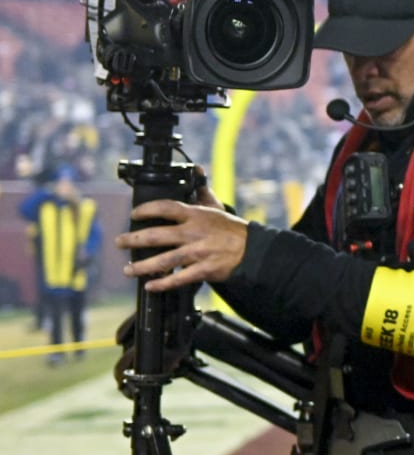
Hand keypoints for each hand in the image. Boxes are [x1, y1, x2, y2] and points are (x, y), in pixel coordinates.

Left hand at [117, 198, 247, 291]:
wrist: (252, 250)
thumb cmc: (231, 230)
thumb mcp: (216, 208)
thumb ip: (202, 190)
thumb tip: (197, 168)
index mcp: (196, 215)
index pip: (165, 207)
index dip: (146, 209)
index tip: (134, 214)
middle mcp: (194, 233)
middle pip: (157, 235)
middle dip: (134, 239)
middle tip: (120, 242)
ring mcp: (199, 252)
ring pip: (164, 260)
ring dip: (142, 266)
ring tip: (128, 269)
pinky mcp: (204, 270)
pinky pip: (179, 278)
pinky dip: (163, 283)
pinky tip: (150, 286)